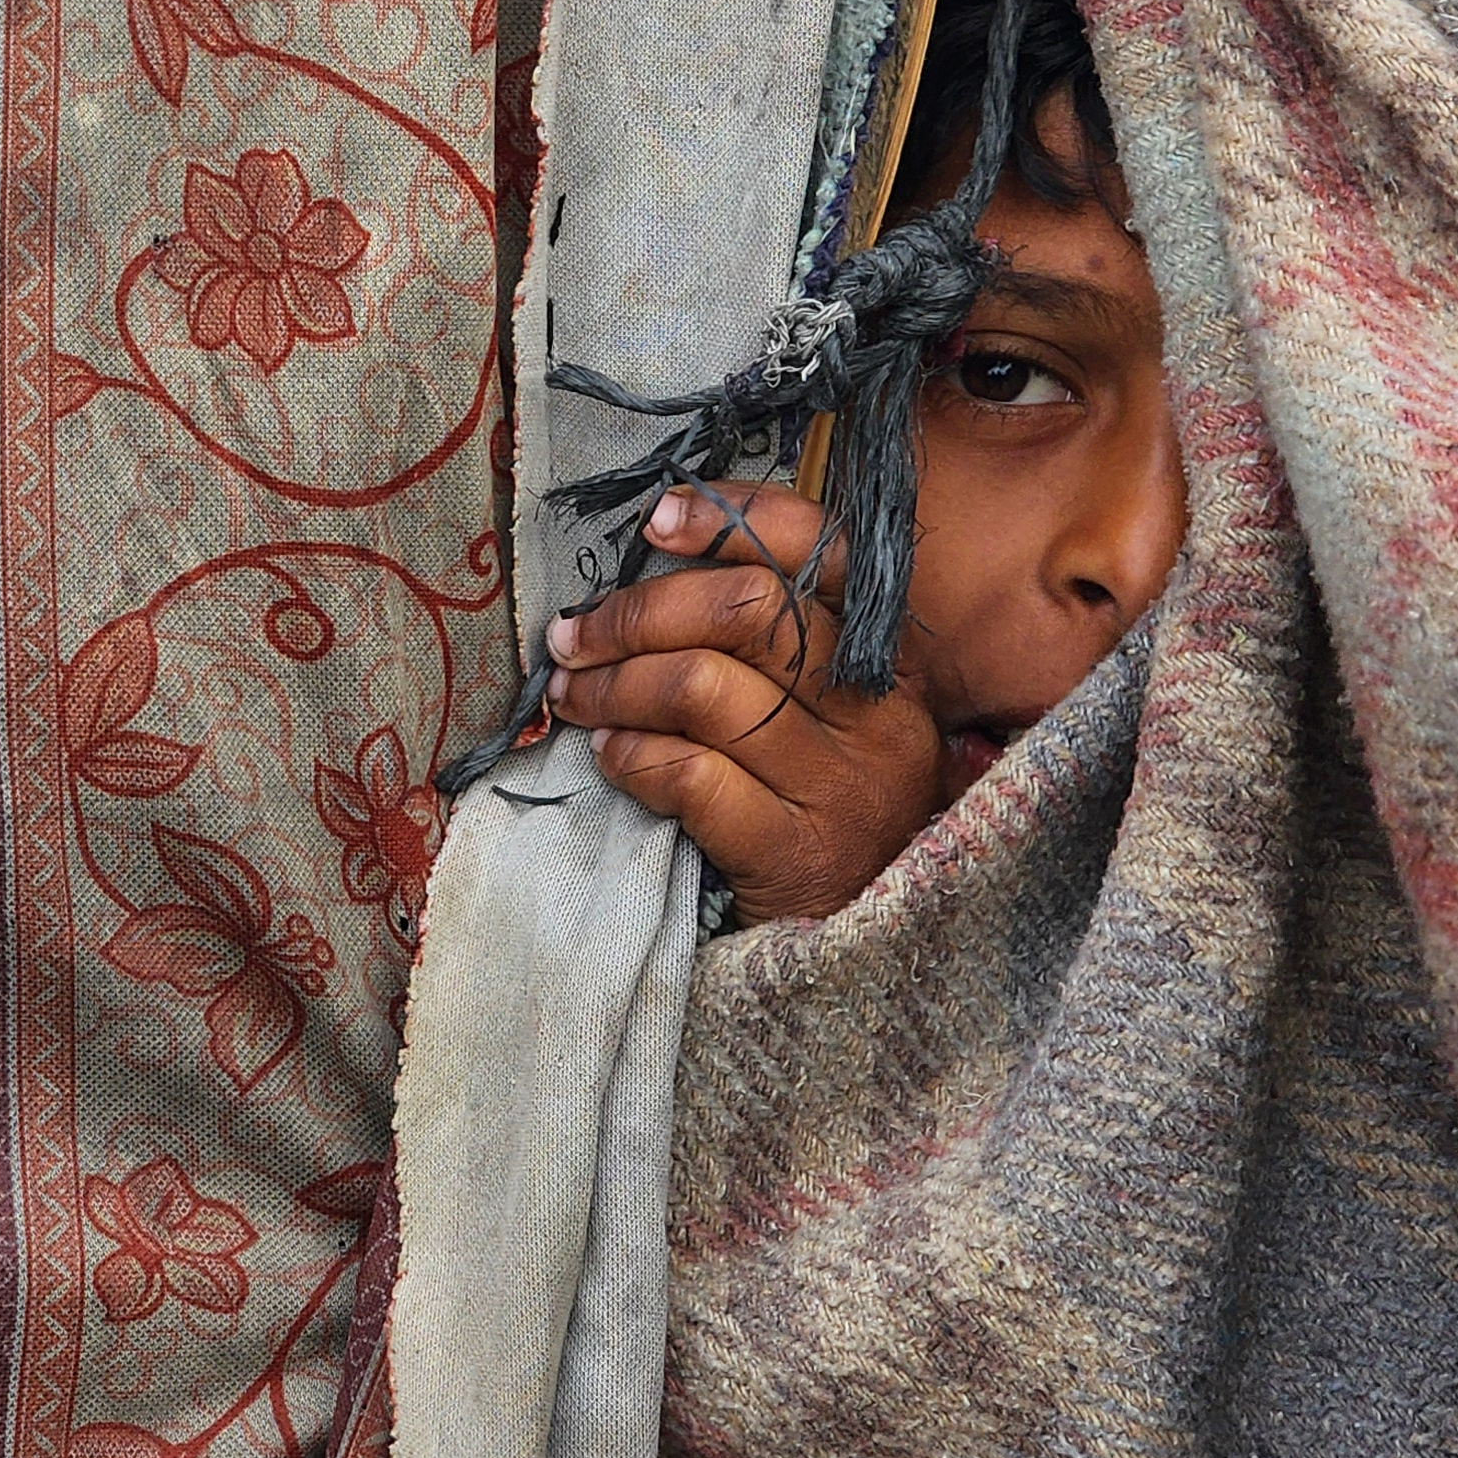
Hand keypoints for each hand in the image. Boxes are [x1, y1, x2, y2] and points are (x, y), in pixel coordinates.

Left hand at [543, 482, 948, 924]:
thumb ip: (771, 642)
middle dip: (641, 612)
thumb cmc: (821, 803)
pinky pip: (689, 776)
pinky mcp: (795, 851)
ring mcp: (840, 784)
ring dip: (615, 684)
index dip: (734, 520)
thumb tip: (653, 562)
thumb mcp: (825, 714)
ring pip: (703, 689)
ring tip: (572, 696)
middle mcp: (876, 710)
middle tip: (576, 634)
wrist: (855, 936)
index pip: (823, 554)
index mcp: (885, 657)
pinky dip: (630, 755)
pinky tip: (607, 755)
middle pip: (751, 612)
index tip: (656, 520)